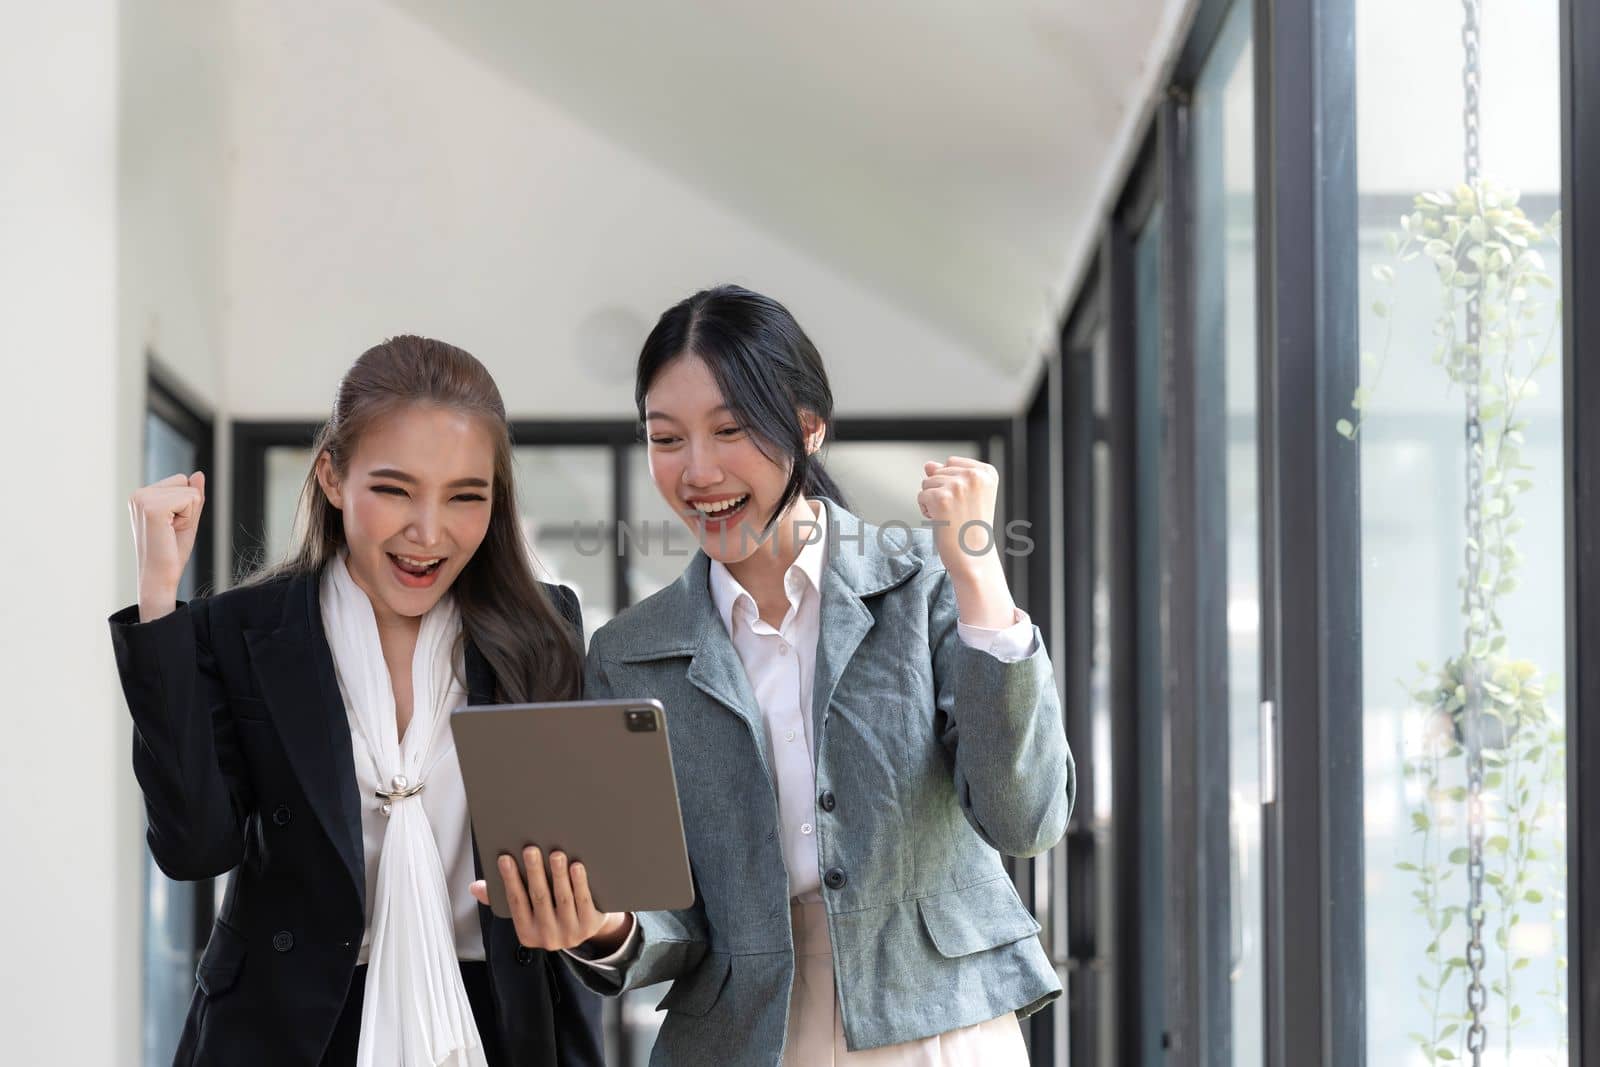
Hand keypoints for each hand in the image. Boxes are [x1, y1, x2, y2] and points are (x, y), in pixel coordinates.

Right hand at [129, 472, 204, 620]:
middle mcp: (138, 494)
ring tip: (170, 532)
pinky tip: (170, 532)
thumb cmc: (171, 553)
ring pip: (189, 490)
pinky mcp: (152, 508)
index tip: (171, 526)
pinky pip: (190, 499)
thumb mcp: (186, 519)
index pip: (181, 480)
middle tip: (172, 531)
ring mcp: (142, 499)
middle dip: (188, 507)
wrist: (160, 577)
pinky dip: (188, 517)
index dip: (186, 505)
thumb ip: (192, 496)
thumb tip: (198, 474)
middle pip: (185, 482)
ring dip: (188, 514)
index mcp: (142, 496)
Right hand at [469, 847, 632, 953]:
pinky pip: (584, 901)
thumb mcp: (527, 912)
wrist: (586, 927)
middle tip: (531, 849)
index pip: (516, 902)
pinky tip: (576, 866)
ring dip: (558, 875)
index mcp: (527, 933)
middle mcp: (548, 936)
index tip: (505, 858)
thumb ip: (500, 898)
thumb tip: (475, 887)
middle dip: (534, 872)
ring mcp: (571, 932)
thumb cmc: (550, 913)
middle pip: (540, 898)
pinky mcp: (590, 925)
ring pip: (563, 899)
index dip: (510, 879)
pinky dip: (580, 883)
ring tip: (556, 854)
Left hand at [917, 457, 1000, 577]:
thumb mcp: (966, 496)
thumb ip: (949, 475)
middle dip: (941, 492)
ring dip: (933, 501)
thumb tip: (928, 464)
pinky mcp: (942, 498)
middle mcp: (975, 475)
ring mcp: (958, 486)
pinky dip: (926, 511)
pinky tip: (942, 522)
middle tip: (958, 513)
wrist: (974, 558)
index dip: (951, 483)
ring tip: (951, 517)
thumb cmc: (970, 529)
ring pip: (927, 482)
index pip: (951, 462)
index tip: (966, 503)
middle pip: (938, 471)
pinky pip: (921, 496)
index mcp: (987, 472)